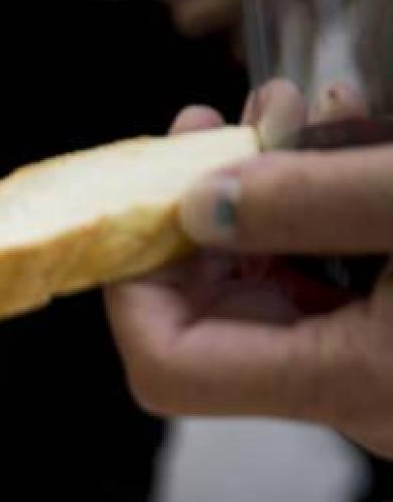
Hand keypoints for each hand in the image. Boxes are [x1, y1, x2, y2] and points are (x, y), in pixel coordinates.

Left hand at [105, 94, 392, 457]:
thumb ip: (310, 202)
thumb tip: (195, 204)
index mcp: (348, 383)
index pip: (167, 362)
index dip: (134, 278)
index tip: (155, 185)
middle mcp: (357, 396)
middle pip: (212, 317)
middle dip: (203, 209)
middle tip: (222, 120)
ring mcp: (381, 371)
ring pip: (273, 287)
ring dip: (267, 195)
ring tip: (294, 105)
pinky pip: (331, 280)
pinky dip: (322, 211)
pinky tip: (346, 137)